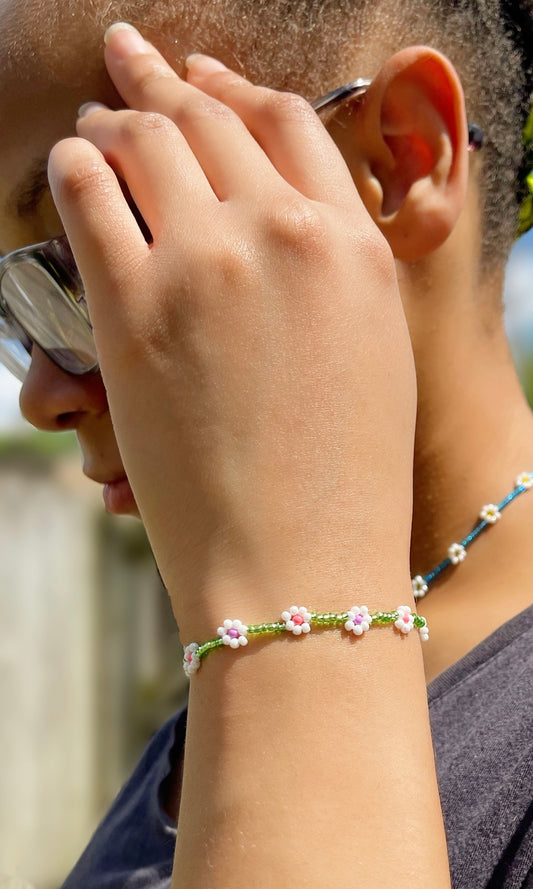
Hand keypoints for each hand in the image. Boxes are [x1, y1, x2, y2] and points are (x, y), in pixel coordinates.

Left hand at [48, 28, 415, 640]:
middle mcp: (284, 235)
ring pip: (144, 139)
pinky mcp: (135, 309)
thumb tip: (275, 219)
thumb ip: (332, 269)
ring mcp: (206, 265)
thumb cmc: (342, 478)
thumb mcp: (371, 353)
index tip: (203, 78)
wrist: (300, 566)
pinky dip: (75, 166)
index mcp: (354, 245)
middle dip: (164, 86)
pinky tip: (71, 165)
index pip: (288, 122)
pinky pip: (90, 195)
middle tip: (131, 71)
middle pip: (210, 117)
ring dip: (114, 120)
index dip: (236, 90)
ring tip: (97, 121)